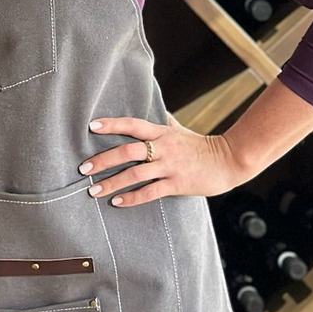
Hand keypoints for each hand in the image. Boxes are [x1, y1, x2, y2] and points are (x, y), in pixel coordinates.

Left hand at [77, 112, 244, 207]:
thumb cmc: (201, 145)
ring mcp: (169, 166)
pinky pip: (150, 192)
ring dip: (111, 182)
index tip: (91, 126)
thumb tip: (158, 110)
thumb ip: (165, 121)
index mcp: (161, 132)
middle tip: (83, 169)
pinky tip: (116, 202)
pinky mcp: (177, 184)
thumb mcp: (180, 129)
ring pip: (135, 174)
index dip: (111, 124)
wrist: (229, 160)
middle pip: (127, 151)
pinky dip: (131, 197)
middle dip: (103, 160)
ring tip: (93, 190)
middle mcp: (162, 147)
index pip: (132, 124)